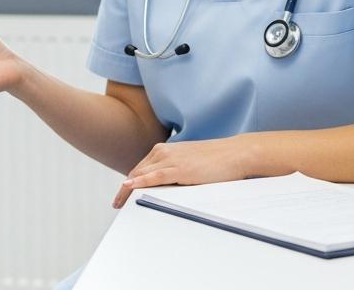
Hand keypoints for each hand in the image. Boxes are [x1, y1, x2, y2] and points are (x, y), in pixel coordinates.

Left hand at [110, 136, 256, 207]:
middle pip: (135, 172)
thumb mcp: (189, 163)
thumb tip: (165, 185)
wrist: (235, 153)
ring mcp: (170, 159)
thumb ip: (174, 170)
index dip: (129, 182)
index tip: (122, 194)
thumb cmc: (216, 160)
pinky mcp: (179, 168)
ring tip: (120, 203)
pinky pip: (154, 177)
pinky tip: (129, 187)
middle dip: (124, 189)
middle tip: (117, 203)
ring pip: (140, 175)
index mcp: (164, 150)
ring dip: (127, 190)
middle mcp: (163, 152)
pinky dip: (140, 182)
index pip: (140, 169)